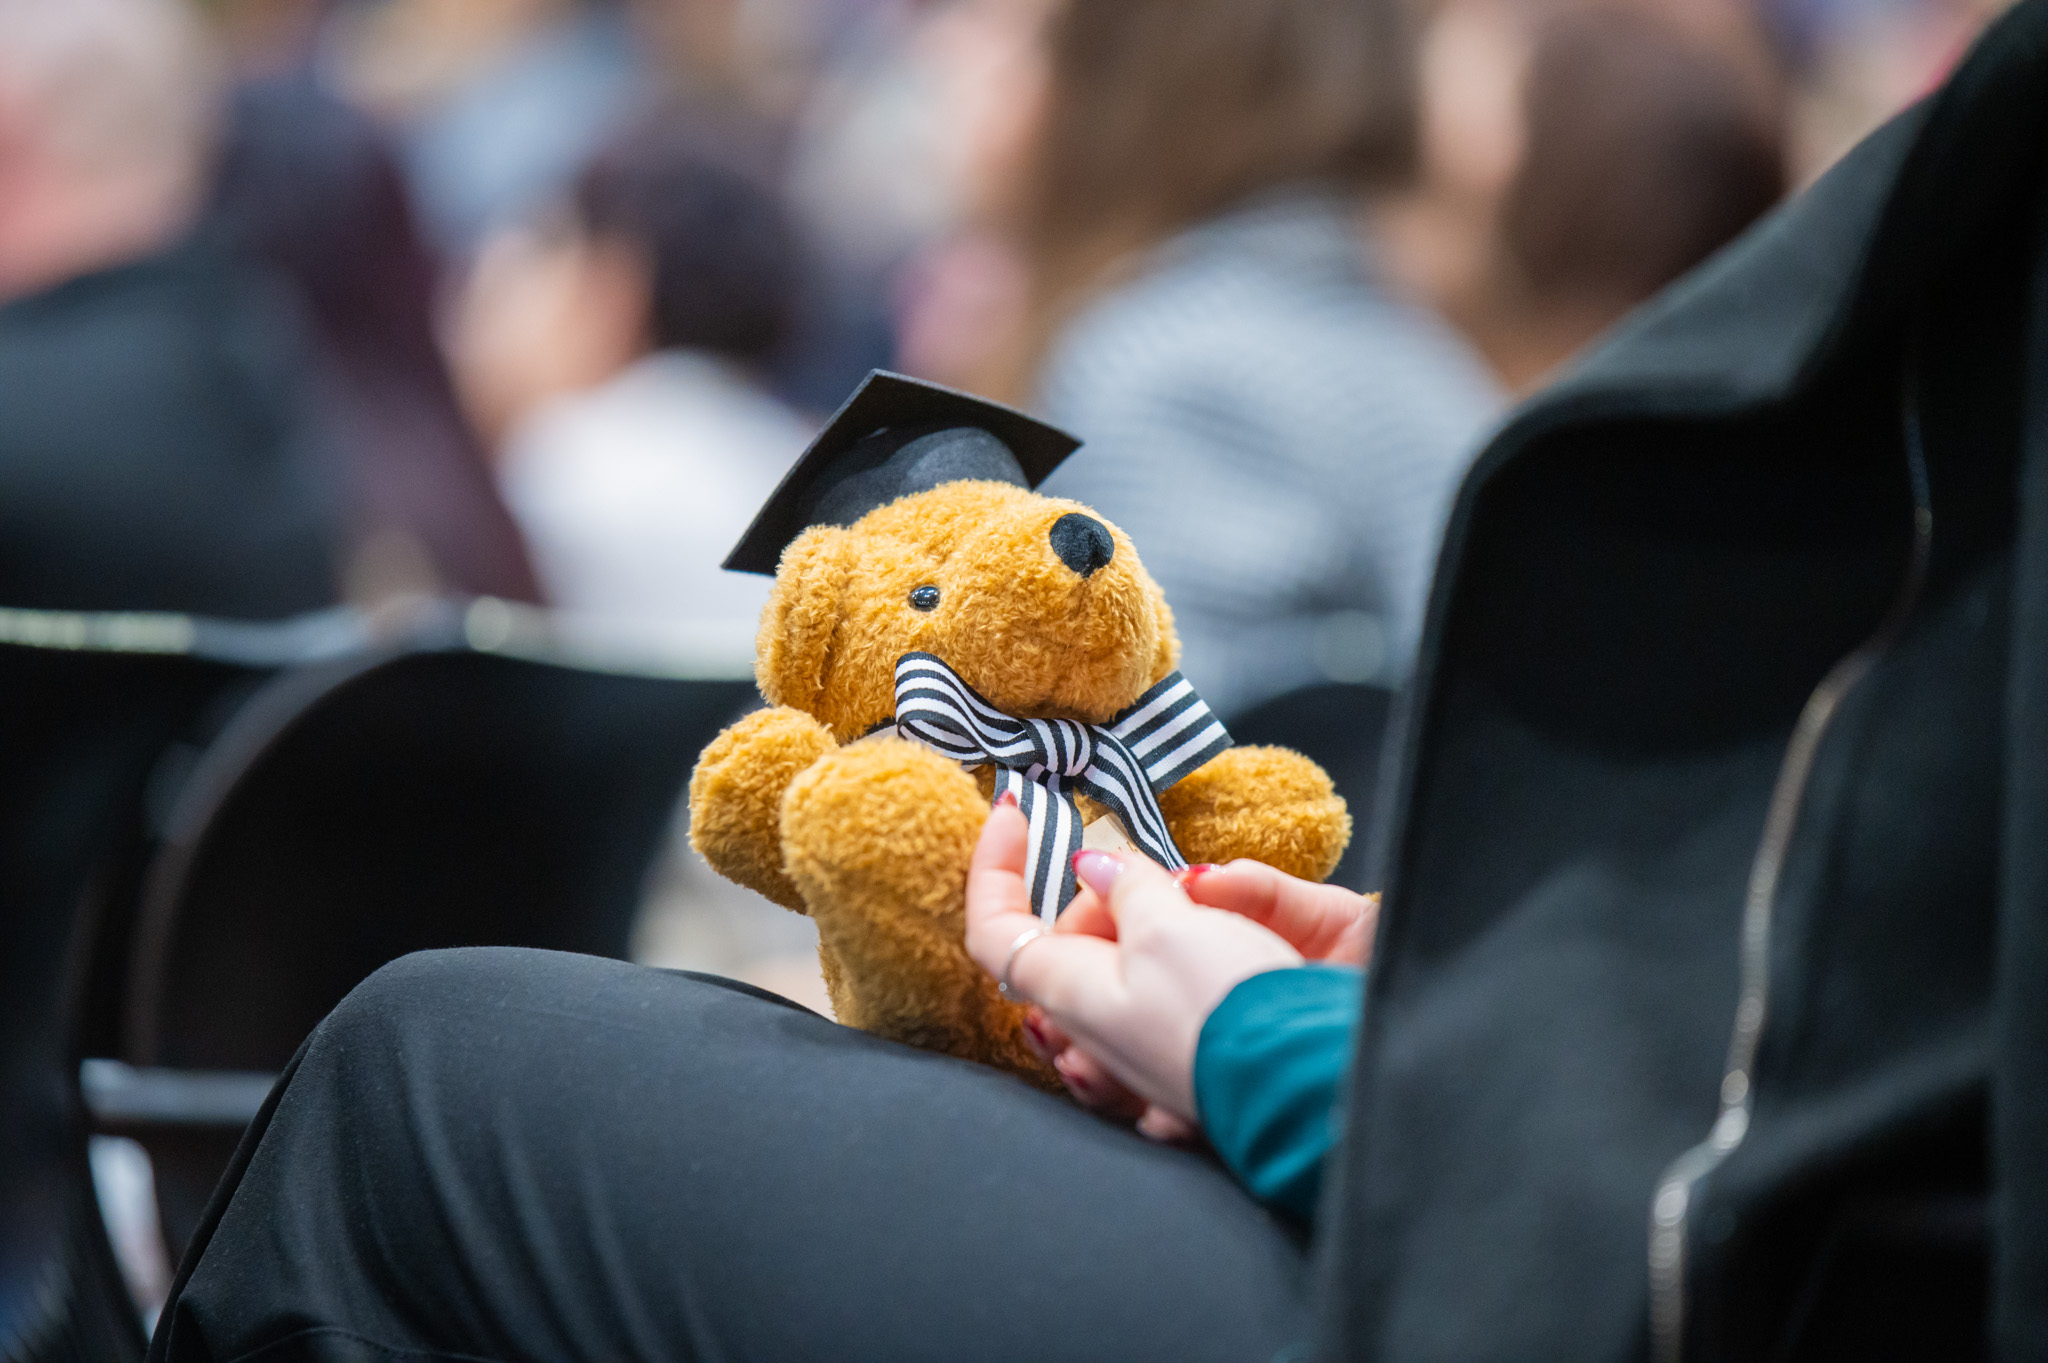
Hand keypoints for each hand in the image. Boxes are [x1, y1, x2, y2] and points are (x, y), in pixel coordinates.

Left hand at [964, 801, 1301, 1124]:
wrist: (1312, 1085)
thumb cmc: (1230, 1010)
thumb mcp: (1171, 929)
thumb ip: (1129, 888)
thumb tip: (1095, 867)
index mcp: (1070, 992)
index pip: (993, 929)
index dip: (993, 867)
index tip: (1014, 809)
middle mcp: (1094, 1027)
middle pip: (1066, 942)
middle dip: (1100, 894)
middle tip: (1164, 878)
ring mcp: (1138, 1050)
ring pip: (1115, 967)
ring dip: (1140, 920)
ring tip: (1190, 901)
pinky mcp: (1186, 1057)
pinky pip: (1161, 994)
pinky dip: (1175, 951)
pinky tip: (1206, 936)